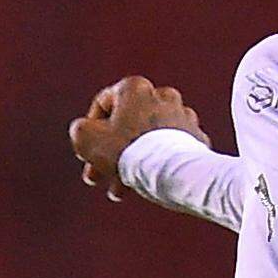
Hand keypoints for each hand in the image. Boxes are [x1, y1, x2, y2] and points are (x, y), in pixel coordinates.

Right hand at [69, 76, 208, 199]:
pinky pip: (170, 153)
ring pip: (149, 141)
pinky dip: (157, 166)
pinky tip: (144, 186)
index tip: (87, 151)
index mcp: (135, 87)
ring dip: (131, 163)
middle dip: (109, 154)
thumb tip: (85, 131)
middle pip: (128, 126)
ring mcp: (184, 118)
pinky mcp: (198, 140)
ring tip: (119, 190)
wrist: (175, 171)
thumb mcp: (87, 138)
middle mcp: (163, 96)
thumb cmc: (129, 150)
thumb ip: (80, 130)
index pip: (104, 104)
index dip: (89, 130)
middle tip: (97, 177)